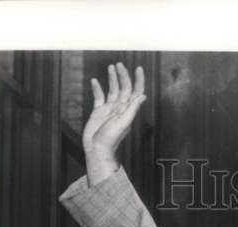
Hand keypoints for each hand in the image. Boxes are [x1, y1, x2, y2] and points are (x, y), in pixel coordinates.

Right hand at [83, 62, 145, 185]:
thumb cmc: (111, 140)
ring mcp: (109, 109)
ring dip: (112, 78)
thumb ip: (132, 109)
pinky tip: (95, 81)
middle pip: (123, 88)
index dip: (138, 80)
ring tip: (110, 67)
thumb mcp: (123, 123)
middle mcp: (119, 108)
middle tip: (119, 64)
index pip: (135, 92)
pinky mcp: (98, 112)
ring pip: (112, 90)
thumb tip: (143, 96)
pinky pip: (99, 97)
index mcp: (127, 110)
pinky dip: (97, 88)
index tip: (138, 68)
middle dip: (123, 75)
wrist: (97, 150)